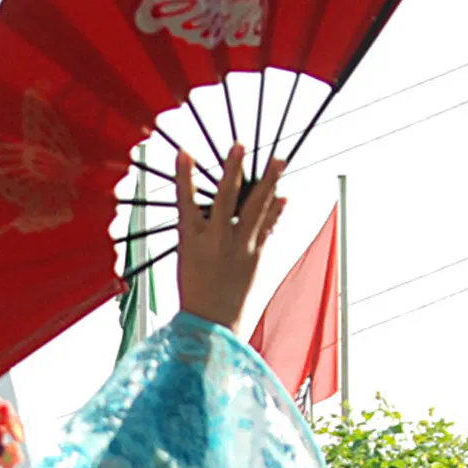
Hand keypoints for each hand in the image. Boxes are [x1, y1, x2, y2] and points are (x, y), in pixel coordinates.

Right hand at [163, 156, 292, 335]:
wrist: (211, 323)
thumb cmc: (194, 291)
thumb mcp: (185, 257)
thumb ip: (195, 229)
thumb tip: (205, 206)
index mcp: (191, 241)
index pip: (185, 201)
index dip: (184, 176)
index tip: (184, 152)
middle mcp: (216, 241)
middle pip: (226, 198)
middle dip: (233, 169)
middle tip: (239, 145)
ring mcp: (239, 247)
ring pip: (255, 208)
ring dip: (268, 181)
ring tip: (278, 160)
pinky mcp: (255, 256)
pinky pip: (267, 227)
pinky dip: (275, 211)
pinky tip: (284, 196)